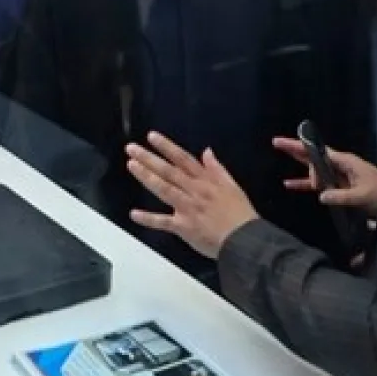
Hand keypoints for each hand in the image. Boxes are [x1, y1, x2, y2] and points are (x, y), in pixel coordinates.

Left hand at [125, 132, 258, 259]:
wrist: (245, 239)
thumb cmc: (240, 213)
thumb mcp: (232, 185)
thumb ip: (217, 169)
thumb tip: (207, 151)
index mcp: (205, 180)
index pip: (183, 159)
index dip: (166, 147)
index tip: (151, 136)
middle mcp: (194, 190)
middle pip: (169, 171)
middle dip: (149, 158)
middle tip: (131, 148)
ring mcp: (187, 208)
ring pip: (164, 189)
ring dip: (147, 177)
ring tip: (131, 165)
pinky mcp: (184, 227)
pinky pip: (164, 222)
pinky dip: (148, 219)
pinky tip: (133, 214)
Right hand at [273, 137, 376, 218]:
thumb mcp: (363, 196)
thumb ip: (342, 196)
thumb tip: (321, 196)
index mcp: (346, 162)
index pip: (321, 154)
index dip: (305, 150)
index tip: (294, 154)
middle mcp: (340, 165)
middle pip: (313, 155)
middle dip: (295, 148)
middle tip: (276, 141)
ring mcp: (338, 176)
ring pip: (313, 167)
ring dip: (298, 165)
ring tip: (279, 155)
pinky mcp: (338, 187)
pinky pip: (317, 184)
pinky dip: (304, 183)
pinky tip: (289, 185)